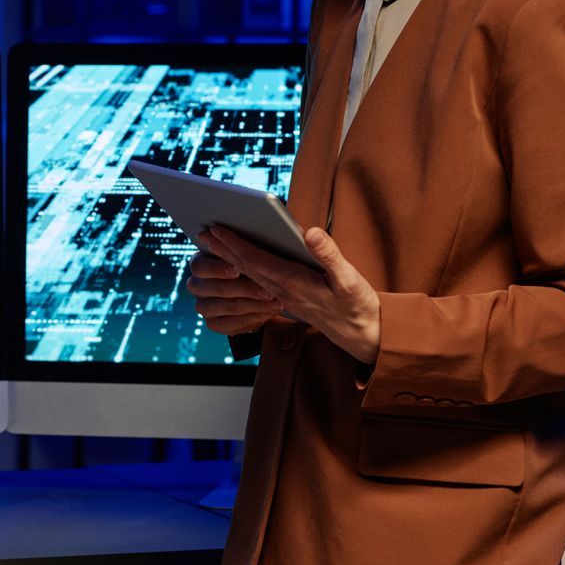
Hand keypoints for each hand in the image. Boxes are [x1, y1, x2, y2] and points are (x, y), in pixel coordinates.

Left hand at [190, 225, 381, 364]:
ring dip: (229, 259)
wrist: (361, 335)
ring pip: (249, 275)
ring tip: (213, 243)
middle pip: (245, 267)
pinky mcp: (287, 299)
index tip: (217, 229)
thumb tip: (310, 233)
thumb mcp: (350, 279)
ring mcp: (282, 297)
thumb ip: (329, 255)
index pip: (256, 261)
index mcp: (294, 284)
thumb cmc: (357, 305)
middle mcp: (282, 292)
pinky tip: (237, 261)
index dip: (234, 244)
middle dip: (223, 249)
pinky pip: (259, 282)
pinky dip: (244, 268)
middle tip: (203, 231)